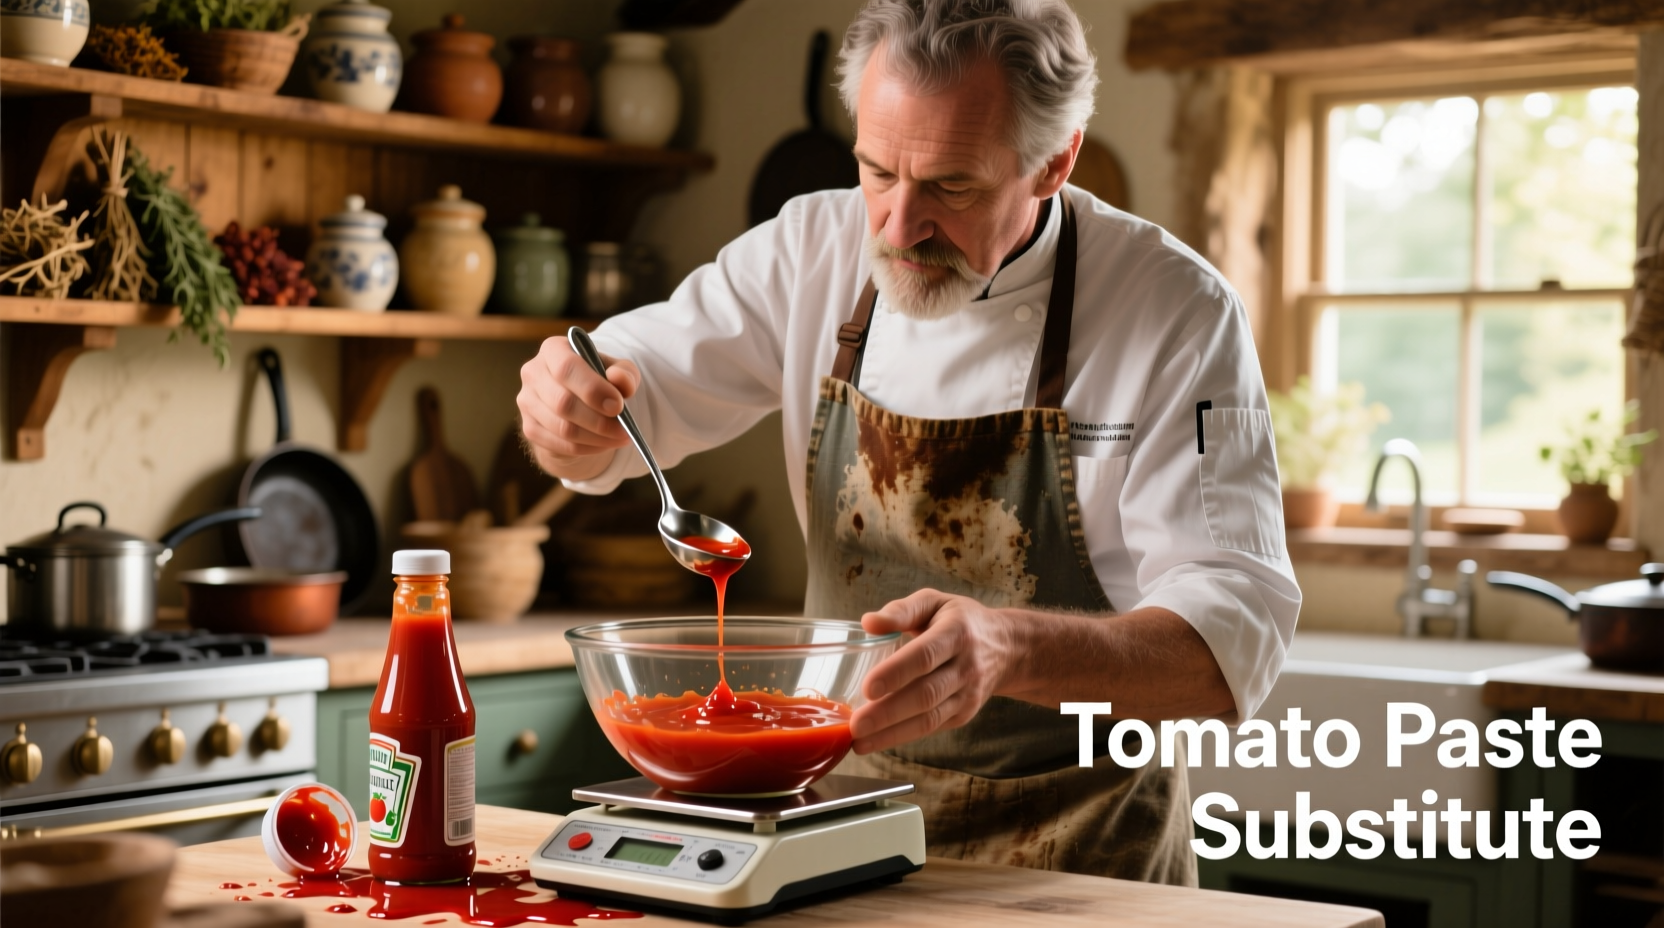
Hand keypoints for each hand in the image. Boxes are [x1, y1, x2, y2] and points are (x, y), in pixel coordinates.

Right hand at [517, 335, 640, 479]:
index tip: (618, 406)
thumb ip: (624, 373)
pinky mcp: (529, 427)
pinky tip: (604, 444)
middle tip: (624, 429)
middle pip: (563, 402)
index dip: (592, 389)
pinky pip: (559, 444)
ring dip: (596, 437)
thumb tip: (618, 379)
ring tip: (619, 438)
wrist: (578, 401)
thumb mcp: (618, 371)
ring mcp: (527, 401)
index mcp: (553, 349)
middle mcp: (533, 372)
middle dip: (598, 420)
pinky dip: (587, 448)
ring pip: (562, 428)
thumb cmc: (599, 380)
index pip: (566, 368)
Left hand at [848, 590, 1015, 754]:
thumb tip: (868, 623)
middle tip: (856, 725)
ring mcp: (967, 694)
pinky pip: (932, 728)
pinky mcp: (964, 714)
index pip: (926, 655)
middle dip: (889, 713)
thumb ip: (902, 610)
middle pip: (926, 694)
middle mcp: (966, 666)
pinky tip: (877, 741)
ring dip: (892, 733)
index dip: (897, 672)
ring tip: (859, 742)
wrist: (1007, 648)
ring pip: (929, 718)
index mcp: (956, 633)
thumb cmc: (960, 620)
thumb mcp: (935, 602)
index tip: (868, 687)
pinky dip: (903, 736)